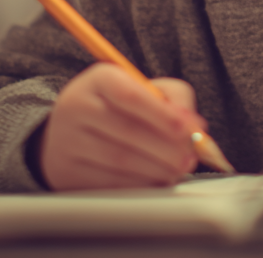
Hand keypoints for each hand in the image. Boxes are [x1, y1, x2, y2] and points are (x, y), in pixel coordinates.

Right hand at [40, 64, 206, 190]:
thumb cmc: (118, 107)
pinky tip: (156, 179)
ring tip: (177, 170)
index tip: (187, 130)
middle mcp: (76, 106)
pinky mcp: (66, 171)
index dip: (162, 115)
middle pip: (128, 131)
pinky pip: (110, 181)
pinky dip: (139, 183)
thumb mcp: (143, 88)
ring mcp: (66, 140)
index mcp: (99, 78)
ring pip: (120, 160)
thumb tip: (196, 126)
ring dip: (157, 168)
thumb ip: (174, 98)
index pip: (131, 95)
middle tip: (190, 157)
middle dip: (167, 148)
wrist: (69, 130)